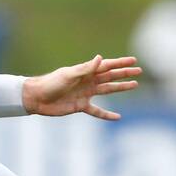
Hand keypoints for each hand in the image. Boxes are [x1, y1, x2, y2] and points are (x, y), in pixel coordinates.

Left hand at [23, 54, 139, 118]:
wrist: (37, 97)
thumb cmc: (51, 83)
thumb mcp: (69, 75)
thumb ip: (85, 68)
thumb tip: (101, 58)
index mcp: (85, 71)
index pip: (107, 66)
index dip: (120, 63)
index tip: (134, 61)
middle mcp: (87, 81)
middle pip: (110, 77)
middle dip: (124, 74)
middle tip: (138, 72)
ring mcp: (85, 93)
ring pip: (107, 90)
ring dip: (120, 88)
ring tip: (134, 86)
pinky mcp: (80, 106)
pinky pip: (97, 111)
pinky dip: (106, 114)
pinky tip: (117, 117)